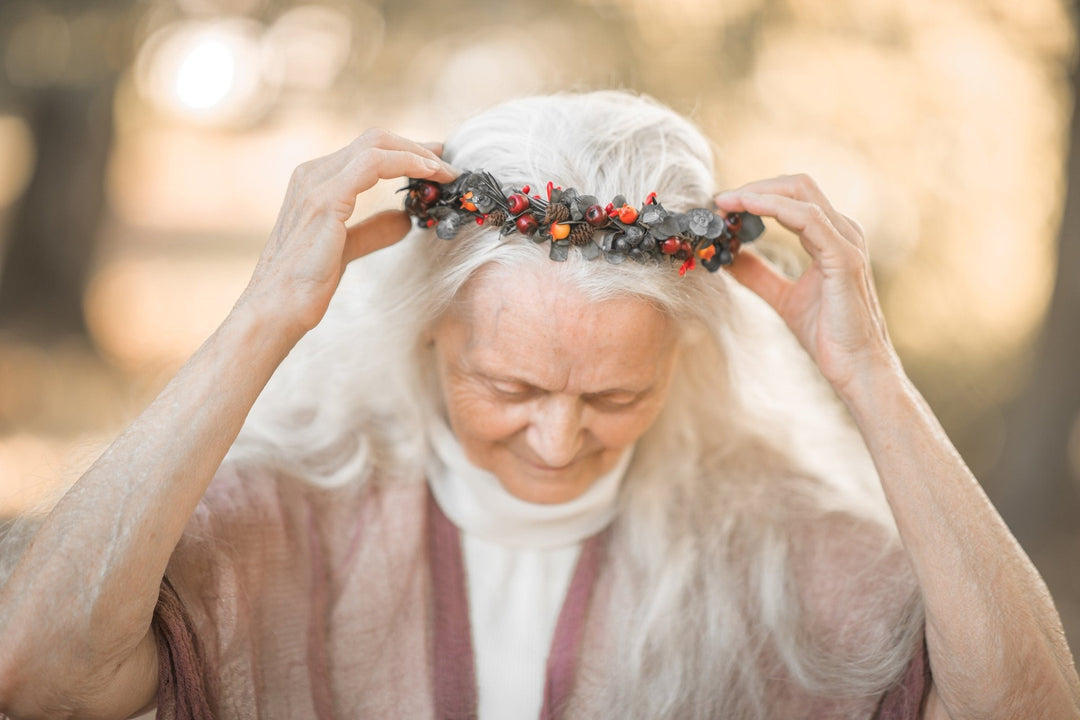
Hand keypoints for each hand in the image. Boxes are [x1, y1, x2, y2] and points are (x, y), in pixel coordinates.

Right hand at [239, 129, 457, 338]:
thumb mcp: (347, 249)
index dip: (406, 153)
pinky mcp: (325, 199)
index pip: (368, 152)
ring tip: (447, 172)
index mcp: (315, 181)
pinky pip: (374, 163)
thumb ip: (373, 230)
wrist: (276, 308)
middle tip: (449, 164)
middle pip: (376, 140)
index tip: (437, 165)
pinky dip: (407, 162)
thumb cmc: (304, 284)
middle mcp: (312, 174)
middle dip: (418, 148)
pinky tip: (430, 175)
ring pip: (377, 144)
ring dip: (419, 154)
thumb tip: (404, 220)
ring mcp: (316, 183)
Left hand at [714, 174, 898, 396]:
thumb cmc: (828, 335)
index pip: (791, 198)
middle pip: (796, 185)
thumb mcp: (783, 298)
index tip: (721, 206)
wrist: (856, 367)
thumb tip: (729, 258)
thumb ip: (759, 276)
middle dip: (753, 187)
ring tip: (725, 203)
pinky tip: (747, 211)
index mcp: (829, 237)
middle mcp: (841, 231)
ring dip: (757, 193)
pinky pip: (808, 219)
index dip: (755, 195)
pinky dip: (774, 208)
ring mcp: (845, 242)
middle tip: (719, 201)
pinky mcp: (844, 258)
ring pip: (800, 194)